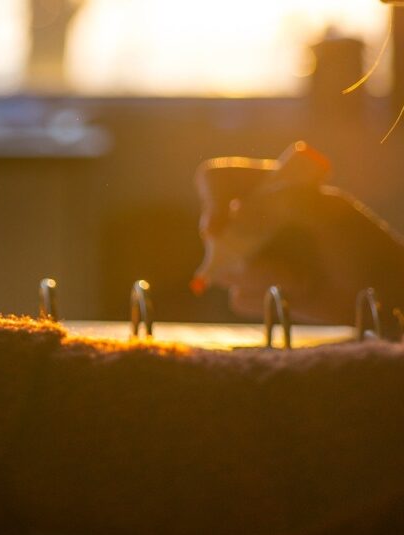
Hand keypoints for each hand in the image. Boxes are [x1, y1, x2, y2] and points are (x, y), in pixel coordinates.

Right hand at [195, 142, 403, 323]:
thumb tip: (236, 215)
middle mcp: (252, 222)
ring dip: (259, 275)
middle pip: (212, 230)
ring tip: (298, 277)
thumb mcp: (329, 211)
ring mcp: (251, 258)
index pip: (215, 180)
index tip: (217, 224)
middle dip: (236, 248)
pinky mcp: (256, 291)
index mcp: (266, 191)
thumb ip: (283, 203)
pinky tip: (293, 294)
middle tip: (260, 259)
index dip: (211, 198)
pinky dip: (263, 298)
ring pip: (221, 269)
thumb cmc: (361, 243)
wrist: (380, 291)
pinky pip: (237, 297)